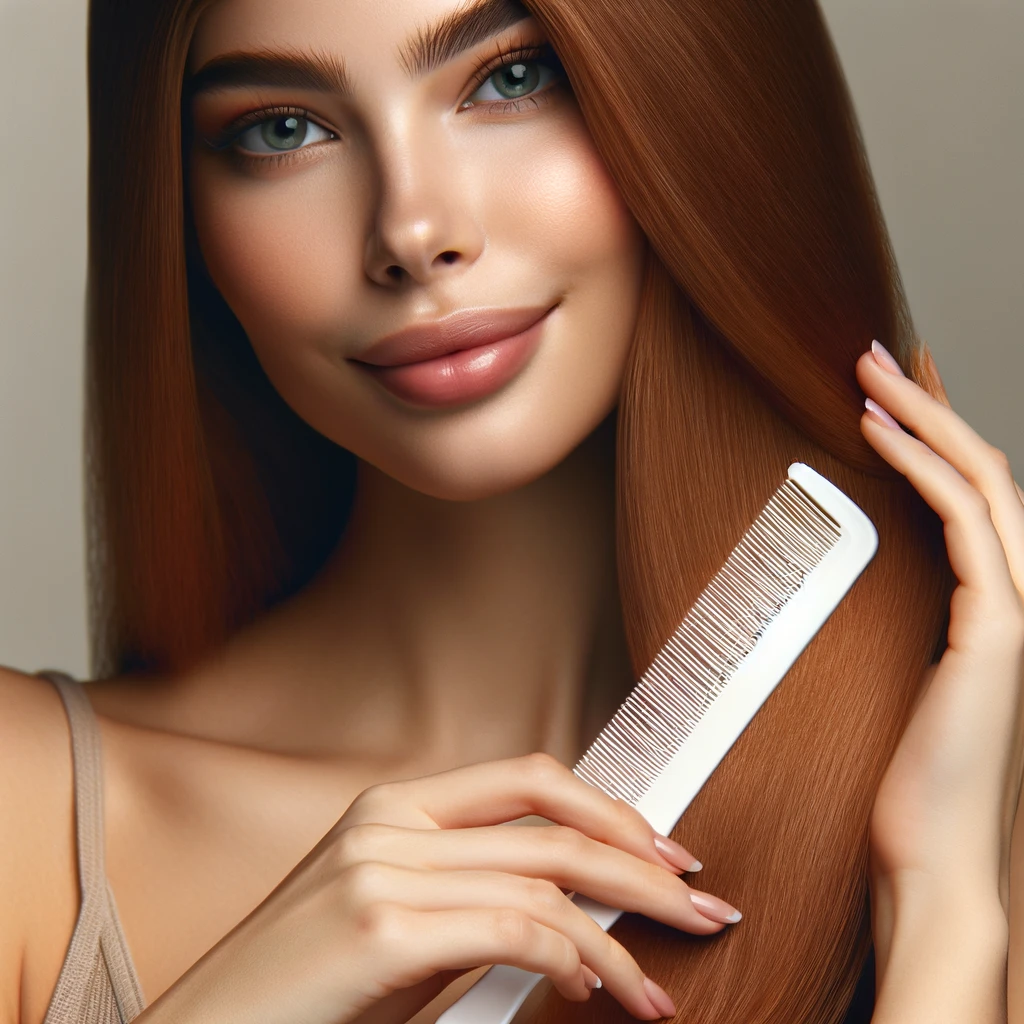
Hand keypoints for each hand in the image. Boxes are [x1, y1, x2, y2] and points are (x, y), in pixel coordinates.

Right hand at [141, 753, 738, 1023]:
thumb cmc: (305, 993)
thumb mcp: (401, 928)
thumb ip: (475, 899)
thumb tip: (572, 911)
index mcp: (395, 806)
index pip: (530, 778)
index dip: (609, 810)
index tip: (664, 852)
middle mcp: (390, 821)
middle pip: (553, 827)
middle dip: (642, 866)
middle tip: (701, 904)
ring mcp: (381, 867)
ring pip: (545, 883)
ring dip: (619, 938)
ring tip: (657, 987)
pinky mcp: (378, 926)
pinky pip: (512, 929)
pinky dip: (570, 960)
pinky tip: (592, 990)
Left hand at [856, 341, 1023, 915]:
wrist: (932, 853)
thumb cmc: (913, 777)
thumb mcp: (904, 676)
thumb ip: (905, 621)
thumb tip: (867, 579)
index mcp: (996, 604)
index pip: (974, 495)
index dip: (941, 434)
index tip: (898, 391)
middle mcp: (1020, 596)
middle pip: (985, 470)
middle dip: (933, 403)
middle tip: (880, 353)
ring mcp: (1018, 609)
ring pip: (981, 479)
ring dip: (924, 415)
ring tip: (869, 369)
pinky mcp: (998, 628)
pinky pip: (962, 522)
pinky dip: (918, 467)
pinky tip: (874, 433)